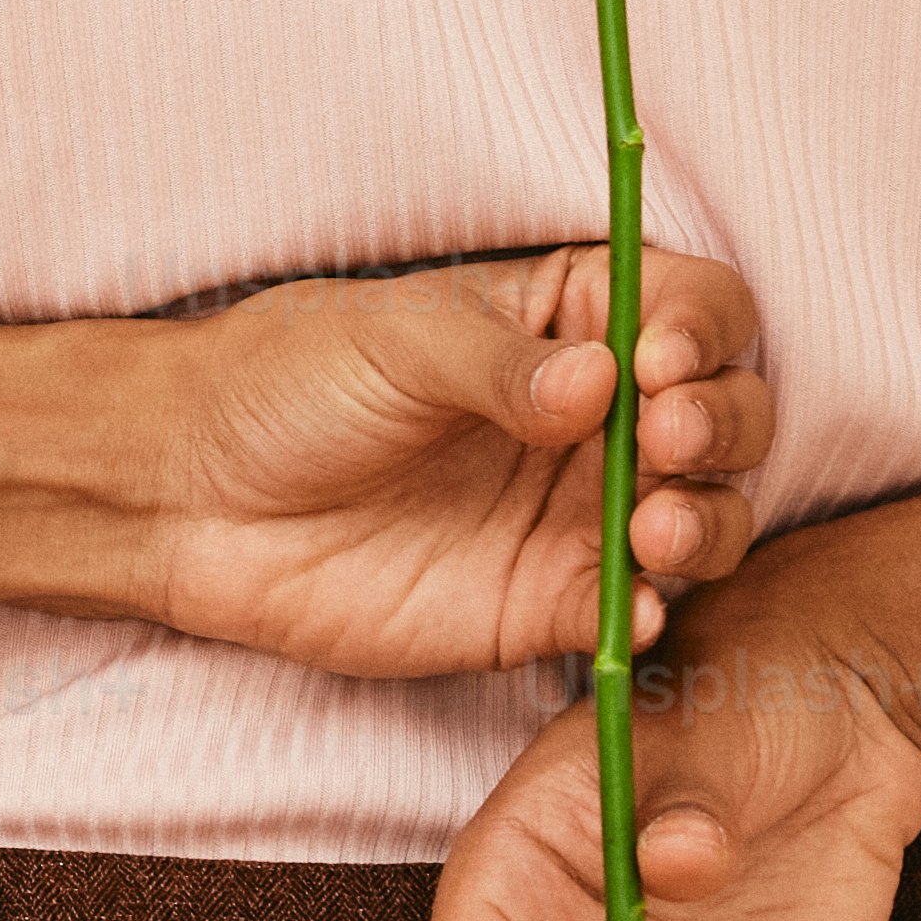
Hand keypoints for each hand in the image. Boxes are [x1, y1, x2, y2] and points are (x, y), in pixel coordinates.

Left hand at [0, 246, 772, 679]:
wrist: (196, 494)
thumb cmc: (288, 380)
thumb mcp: (393, 338)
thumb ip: (501, 362)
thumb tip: (608, 377)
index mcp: (571, 318)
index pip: (691, 307)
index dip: (699, 330)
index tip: (658, 360)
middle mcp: (600, 416)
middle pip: (725, 413)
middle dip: (721, 425)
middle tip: (667, 439)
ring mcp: (581, 513)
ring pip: (706, 516)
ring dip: (708, 521)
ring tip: (655, 528)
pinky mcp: (549, 605)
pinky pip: (635, 614)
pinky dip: (652, 614)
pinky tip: (629, 608)